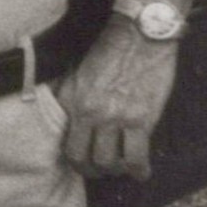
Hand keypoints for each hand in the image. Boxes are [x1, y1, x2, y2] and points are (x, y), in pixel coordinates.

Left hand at [57, 16, 177, 178]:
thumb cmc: (110, 48)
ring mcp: (115, 119)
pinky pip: (137, 157)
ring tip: (122, 169)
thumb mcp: (77, 70)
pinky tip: (141, 172)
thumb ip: (70, 94)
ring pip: (110, 163)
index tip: (83, 160)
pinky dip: (138, 170)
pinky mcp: (141, 120)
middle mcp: (88, 113)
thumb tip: (66, 115)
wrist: (140, 34)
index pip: (65, 143)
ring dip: (116, 171)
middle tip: (102, 170)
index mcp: (71, 100)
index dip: (74, 158)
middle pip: (85, 159)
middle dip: (93, 170)